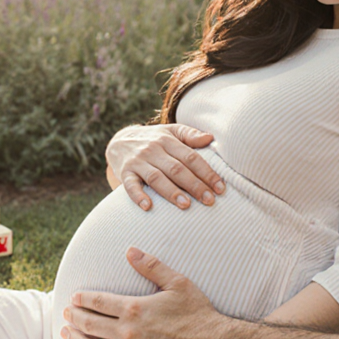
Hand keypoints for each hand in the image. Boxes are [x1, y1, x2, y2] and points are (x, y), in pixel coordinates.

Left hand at [61, 248, 240, 338]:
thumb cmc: (199, 315)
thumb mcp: (178, 283)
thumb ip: (152, 266)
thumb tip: (130, 250)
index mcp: (134, 308)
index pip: (98, 302)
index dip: (83, 299)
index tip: (74, 298)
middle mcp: (128, 333)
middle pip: (90, 324)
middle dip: (74, 317)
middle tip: (65, 314)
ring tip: (67, 334)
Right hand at [106, 124, 221, 210]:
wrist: (118, 141)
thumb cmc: (152, 139)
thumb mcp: (170, 131)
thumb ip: (190, 134)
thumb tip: (211, 138)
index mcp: (167, 140)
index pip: (190, 157)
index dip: (207, 172)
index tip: (220, 188)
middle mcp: (153, 150)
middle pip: (176, 169)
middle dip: (194, 185)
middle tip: (209, 200)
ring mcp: (138, 162)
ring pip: (156, 178)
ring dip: (171, 192)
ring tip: (186, 204)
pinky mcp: (125, 173)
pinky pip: (130, 185)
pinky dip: (138, 196)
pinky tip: (148, 206)